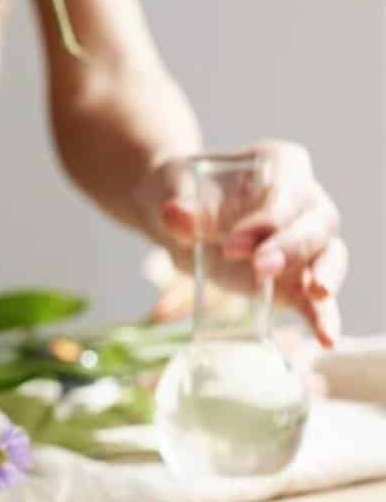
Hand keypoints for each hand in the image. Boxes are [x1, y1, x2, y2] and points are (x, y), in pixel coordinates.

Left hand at [137, 141, 346, 346]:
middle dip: (291, 246)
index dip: (268, 218)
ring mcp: (302, 240)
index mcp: (279, 164)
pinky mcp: (292, 278)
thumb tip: (175, 214)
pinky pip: (316, 298)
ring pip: (329, 254)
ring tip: (316, 292)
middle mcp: (302, 200)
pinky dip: (324, 316)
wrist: (170, 213)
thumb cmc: (178, 189)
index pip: (288, 190)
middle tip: (259, 267)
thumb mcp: (170, 188)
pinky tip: (327, 337)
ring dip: (325, 274)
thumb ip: (178, 204)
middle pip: (316, 222)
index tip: (232, 243)